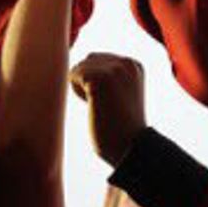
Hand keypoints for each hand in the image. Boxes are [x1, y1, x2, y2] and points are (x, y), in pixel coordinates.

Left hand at [70, 52, 146, 166]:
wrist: (130, 147)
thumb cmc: (120, 127)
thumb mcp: (120, 94)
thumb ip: (108, 76)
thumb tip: (78, 65)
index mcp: (134, 66)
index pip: (100, 60)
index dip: (97, 82)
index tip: (113, 102)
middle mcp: (126, 63)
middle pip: (89, 60)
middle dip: (88, 81)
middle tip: (104, 104)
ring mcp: (114, 69)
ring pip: (80, 67)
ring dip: (82, 87)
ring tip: (100, 106)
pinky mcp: (100, 78)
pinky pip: (73, 75)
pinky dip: (77, 92)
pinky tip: (94, 106)